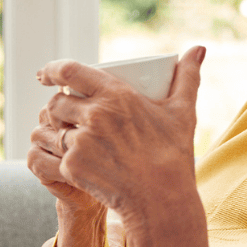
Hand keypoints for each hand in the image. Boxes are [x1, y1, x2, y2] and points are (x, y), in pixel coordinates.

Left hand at [36, 46, 209, 246]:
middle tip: (70, 112)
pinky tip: (67, 159)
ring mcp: (80, 143)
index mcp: (117, 95)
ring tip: (71, 137)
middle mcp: (94, 116)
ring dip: (58, 131)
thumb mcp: (183, 109)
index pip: (70, 71)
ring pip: (53, 129)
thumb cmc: (174, 152)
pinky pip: (50, 155)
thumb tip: (199, 48)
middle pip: (57, 101)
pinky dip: (55, 155)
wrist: (162, 198)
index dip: (52, 69)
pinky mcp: (71, 168)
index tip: (46, 74)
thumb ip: (188, 76)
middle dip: (60, 104)